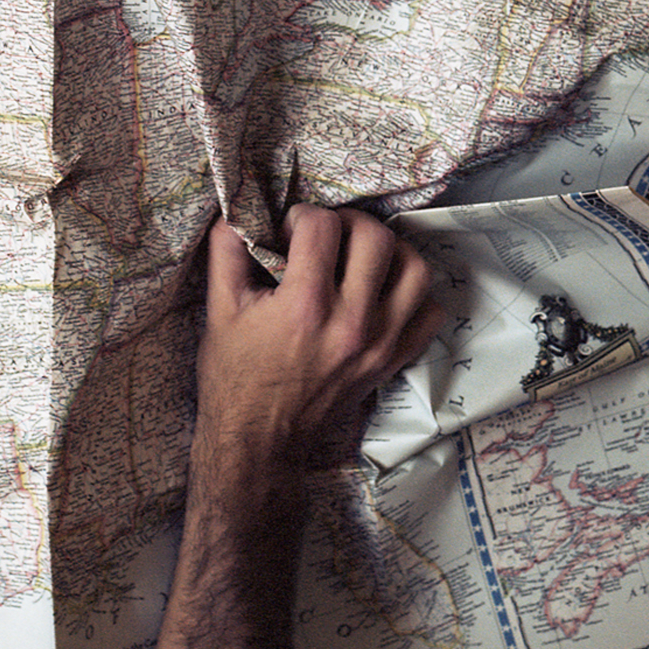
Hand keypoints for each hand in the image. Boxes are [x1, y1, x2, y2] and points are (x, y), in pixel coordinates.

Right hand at [194, 204, 444, 493]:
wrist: (258, 438)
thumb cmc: (234, 375)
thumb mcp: (219, 310)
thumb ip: (227, 253)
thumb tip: (236, 211)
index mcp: (304, 305)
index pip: (322, 226)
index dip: (301, 216)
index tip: (289, 230)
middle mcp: (351, 321)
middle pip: (375, 237)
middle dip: (347, 222)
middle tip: (326, 235)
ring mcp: (380, 342)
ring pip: (414, 269)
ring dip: (389, 251)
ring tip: (360, 256)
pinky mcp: (393, 360)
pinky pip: (430, 313)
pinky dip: (413, 294)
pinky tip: (382, 291)